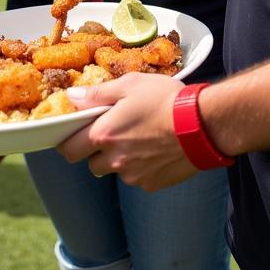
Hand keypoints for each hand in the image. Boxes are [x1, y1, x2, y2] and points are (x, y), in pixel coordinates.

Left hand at [58, 74, 196, 189]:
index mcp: (104, 134)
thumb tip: (72, 96)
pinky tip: (154, 149)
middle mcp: (114, 160)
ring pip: (114, 171)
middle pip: (91, 164)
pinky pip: (136, 177)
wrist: (202, 124)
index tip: (73, 134)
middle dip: (95, 151)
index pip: (68, 149)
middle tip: (110, 133)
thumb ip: (97, 94)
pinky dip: (140, 166)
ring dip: (118, 159)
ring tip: (138, 138)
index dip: (67, 141)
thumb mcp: (130, 85)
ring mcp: (133, 175)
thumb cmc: (165, 100)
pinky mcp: (151, 184)